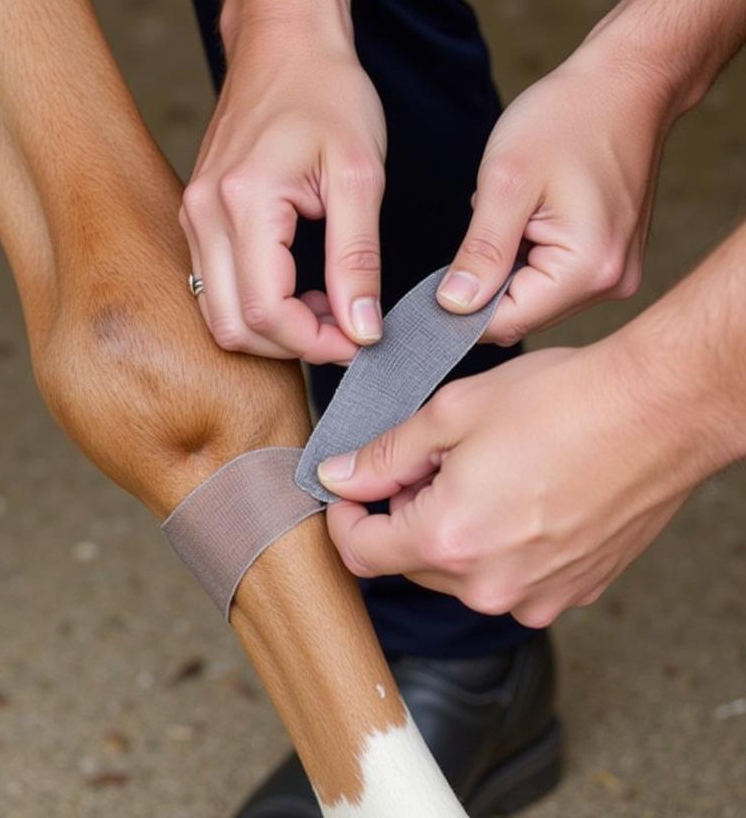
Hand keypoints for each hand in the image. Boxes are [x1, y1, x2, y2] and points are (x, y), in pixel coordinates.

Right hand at [180, 19, 386, 364]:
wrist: (284, 43)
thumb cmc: (328, 94)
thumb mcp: (360, 176)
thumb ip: (358, 259)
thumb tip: (362, 330)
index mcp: (243, 201)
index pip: (266, 311)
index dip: (316, 343)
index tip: (362, 342)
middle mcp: (204, 213)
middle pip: (232, 326)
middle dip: (292, 346)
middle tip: (348, 332)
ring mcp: (193, 215)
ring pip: (219, 313)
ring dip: (274, 329)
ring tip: (329, 307)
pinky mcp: (197, 216)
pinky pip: (216, 285)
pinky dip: (257, 305)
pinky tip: (302, 287)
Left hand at [319, 341, 702, 627]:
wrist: (659, 411)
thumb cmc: (560, 402)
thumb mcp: (450, 413)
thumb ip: (384, 456)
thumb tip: (338, 478)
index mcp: (448, 541)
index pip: (360, 553)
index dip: (345, 517)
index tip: (351, 489)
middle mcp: (490, 586)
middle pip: (408, 564)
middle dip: (403, 515)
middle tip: (431, 461)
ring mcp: (537, 595)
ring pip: (459, 572)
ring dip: (451, 530)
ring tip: (483, 471)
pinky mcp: (574, 590)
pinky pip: (509, 577)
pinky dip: (498, 543)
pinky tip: (523, 493)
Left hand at [435, 36, 676, 344]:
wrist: (627, 83)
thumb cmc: (568, 118)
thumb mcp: (507, 181)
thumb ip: (481, 251)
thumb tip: (452, 306)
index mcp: (587, 268)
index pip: (505, 322)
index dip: (458, 312)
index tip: (426, 289)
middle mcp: (609, 282)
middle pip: (520, 314)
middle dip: (483, 285)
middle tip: (470, 232)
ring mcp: (613, 274)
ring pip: (532, 297)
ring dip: (504, 267)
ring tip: (509, 213)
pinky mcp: (608, 261)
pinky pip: (550, 277)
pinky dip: (524, 255)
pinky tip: (527, 216)